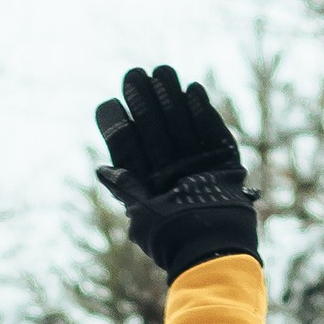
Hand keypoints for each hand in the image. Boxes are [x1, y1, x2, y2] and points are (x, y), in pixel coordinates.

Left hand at [93, 65, 259, 280]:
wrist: (212, 250)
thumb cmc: (173, 238)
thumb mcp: (142, 214)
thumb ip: (126, 188)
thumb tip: (100, 170)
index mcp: (146, 183)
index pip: (129, 147)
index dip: (119, 123)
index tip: (110, 101)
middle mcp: (170, 172)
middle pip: (154, 129)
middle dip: (145, 102)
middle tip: (135, 74)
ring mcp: (197, 166)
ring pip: (181, 125)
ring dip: (171, 99)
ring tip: (162, 72)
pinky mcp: (223, 164)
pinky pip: (212, 133)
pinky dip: (203, 112)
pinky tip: (192, 90)